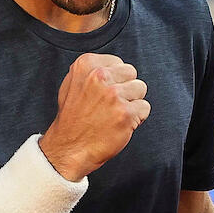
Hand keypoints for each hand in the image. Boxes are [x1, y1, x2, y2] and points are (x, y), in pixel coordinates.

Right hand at [40, 53, 149, 180]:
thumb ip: (92, 70)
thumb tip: (114, 66)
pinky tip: (120, 124)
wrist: (69, 148)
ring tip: (114, 114)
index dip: (115, 80)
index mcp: (86, 64)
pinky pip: (144, 108)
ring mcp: (113, 94)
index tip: (103, 94)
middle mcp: (100, 76)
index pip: (119, 63)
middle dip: (125, 88)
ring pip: (140, 89)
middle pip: (131, 73)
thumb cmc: (72, 119)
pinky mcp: (126, 113)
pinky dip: (136, 118)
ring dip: (131, 103)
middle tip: (109, 105)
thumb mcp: (72, 84)